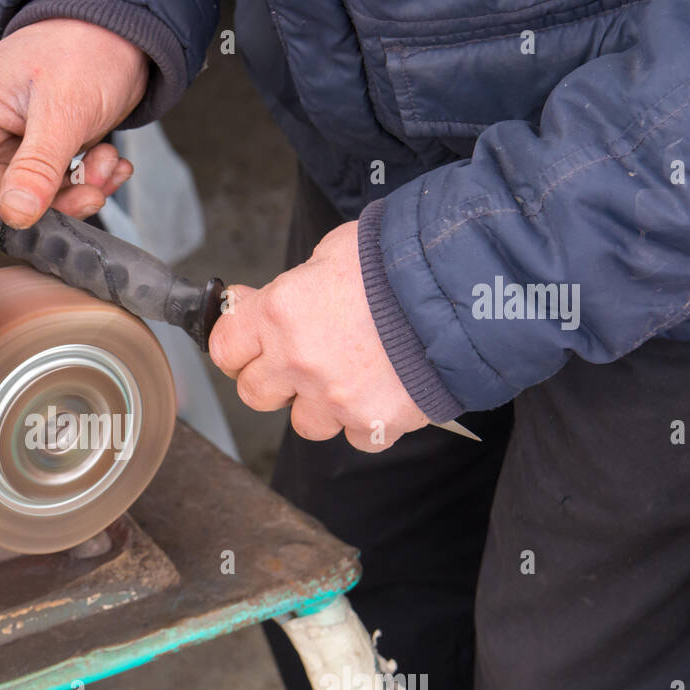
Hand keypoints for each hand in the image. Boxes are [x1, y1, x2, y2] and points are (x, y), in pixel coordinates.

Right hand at [0, 20, 150, 249]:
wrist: (121, 39)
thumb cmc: (80, 47)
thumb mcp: (61, 108)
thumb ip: (37, 166)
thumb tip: (14, 215)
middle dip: (35, 208)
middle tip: (76, 195)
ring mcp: (10, 153)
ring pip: (26, 206)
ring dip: (70, 198)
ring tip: (100, 170)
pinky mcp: (40, 164)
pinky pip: (54, 197)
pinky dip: (85, 188)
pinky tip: (106, 166)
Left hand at [209, 222, 428, 451]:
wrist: (463, 288)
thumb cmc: (399, 262)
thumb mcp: (331, 253)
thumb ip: (288, 287)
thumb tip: (251, 302)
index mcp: (279, 313)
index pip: (225, 349)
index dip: (238, 348)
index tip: (250, 347)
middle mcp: (298, 360)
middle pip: (254, 394)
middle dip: (274, 381)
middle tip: (301, 362)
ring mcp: (334, 397)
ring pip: (304, 424)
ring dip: (321, 406)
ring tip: (352, 375)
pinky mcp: (373, 422)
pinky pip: (355, 437)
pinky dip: (367, 421)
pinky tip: (384, 390)